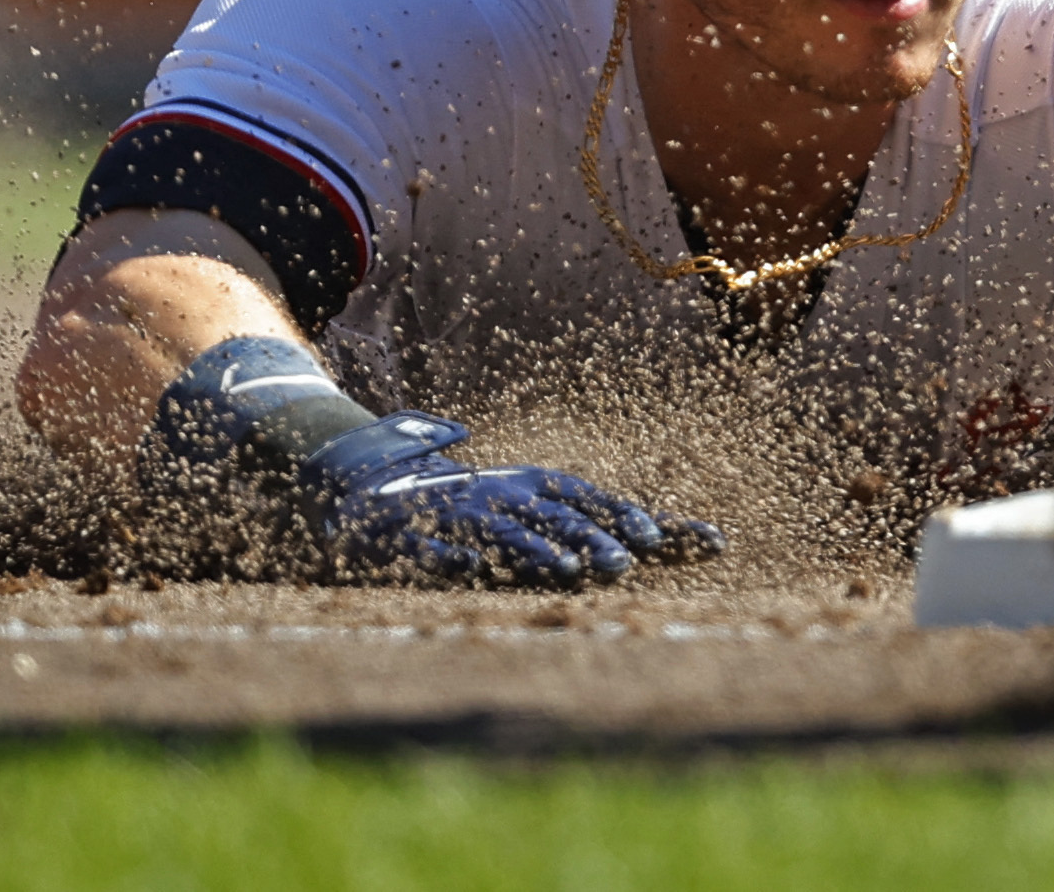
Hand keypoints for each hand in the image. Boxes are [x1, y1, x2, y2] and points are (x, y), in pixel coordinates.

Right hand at [294, 412, 723, 586]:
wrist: (368, 485)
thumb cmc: (469, 507)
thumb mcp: (525, 506)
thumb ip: (589, 523)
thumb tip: (684, 538)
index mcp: (528, 484)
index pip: (583, 495)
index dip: (617, 513)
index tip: (654, 538)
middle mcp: (497, 493)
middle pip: (551, 515)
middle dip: (588, 538)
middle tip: (622, 566)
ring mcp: (453, 515)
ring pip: (499, 532)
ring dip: (532, 550)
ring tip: (566, 570)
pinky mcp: (408, 538)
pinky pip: (429, 548)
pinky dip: (449, 557)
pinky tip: (469, 569)